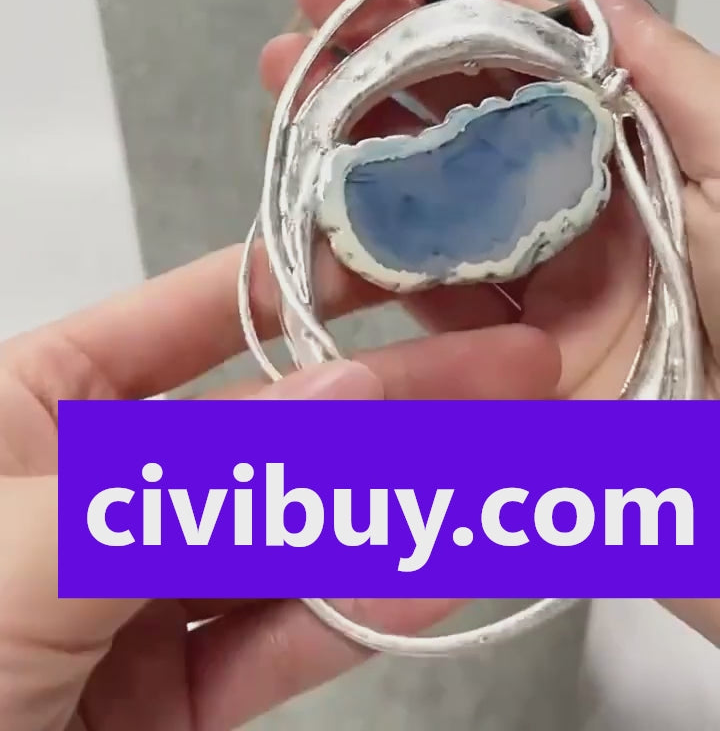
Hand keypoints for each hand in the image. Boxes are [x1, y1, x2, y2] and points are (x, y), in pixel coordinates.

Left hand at [0, 243, 558, 729]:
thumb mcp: (39, 550)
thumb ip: (204, 479)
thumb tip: (352, 392)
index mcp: (15, 414)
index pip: (177, 322)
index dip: (292, 281)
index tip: (400, 257)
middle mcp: (77, 500)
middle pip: (258, 432)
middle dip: (388, 401)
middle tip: (508, 368)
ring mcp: (122, 610)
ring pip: (282, 542)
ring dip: (398, 506)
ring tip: (512, 459)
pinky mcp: (157, 713)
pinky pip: (268, 645)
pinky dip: (353, 612)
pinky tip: (434, 566)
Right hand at [260, 0, 719, 401]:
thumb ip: (672, 79)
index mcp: (629, 151)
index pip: (529, 60)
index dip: (452, 9)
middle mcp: (574, 205)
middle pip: (459, 121)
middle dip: (376, 61)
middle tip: (301, 23)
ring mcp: (536, 284)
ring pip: (425, 203)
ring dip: (349, 149)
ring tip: (280, 98)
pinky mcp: (507, 363)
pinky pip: (427, 306)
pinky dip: (365, 263)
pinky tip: (307, 214)